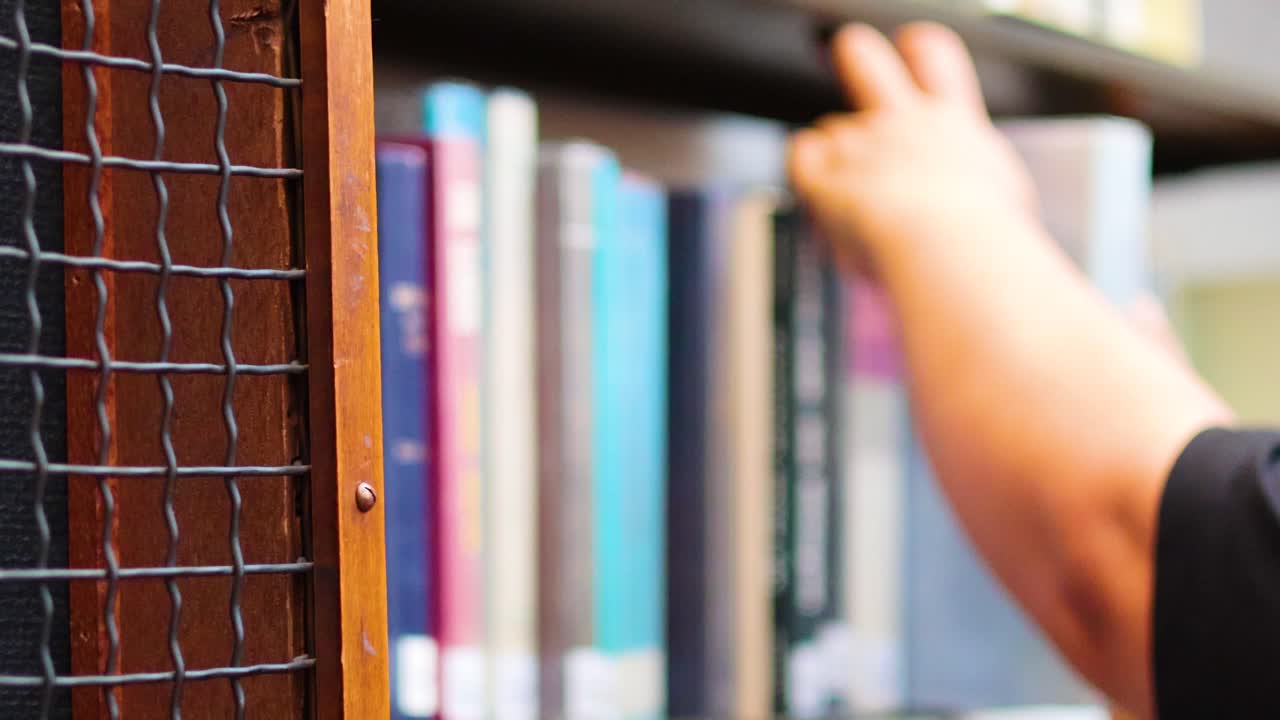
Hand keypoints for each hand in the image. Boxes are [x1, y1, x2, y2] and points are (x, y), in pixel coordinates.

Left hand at [789, 23, 1036, 275]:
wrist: (948, 245)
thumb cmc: (983, 232)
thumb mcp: (1007, 191)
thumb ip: (978, 173)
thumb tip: (976, 183)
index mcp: (951, 122)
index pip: (935, 58)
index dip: (920, 48)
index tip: (913, 46)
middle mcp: (901, 123)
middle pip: (867, 60)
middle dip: (856, 52)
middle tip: (851, 49)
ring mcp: (860, 146)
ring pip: (833, 129)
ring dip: (836, 155)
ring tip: (856, 192)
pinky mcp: (826, 178)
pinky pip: (804, 154)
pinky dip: (806, 164)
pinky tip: (819, 185)